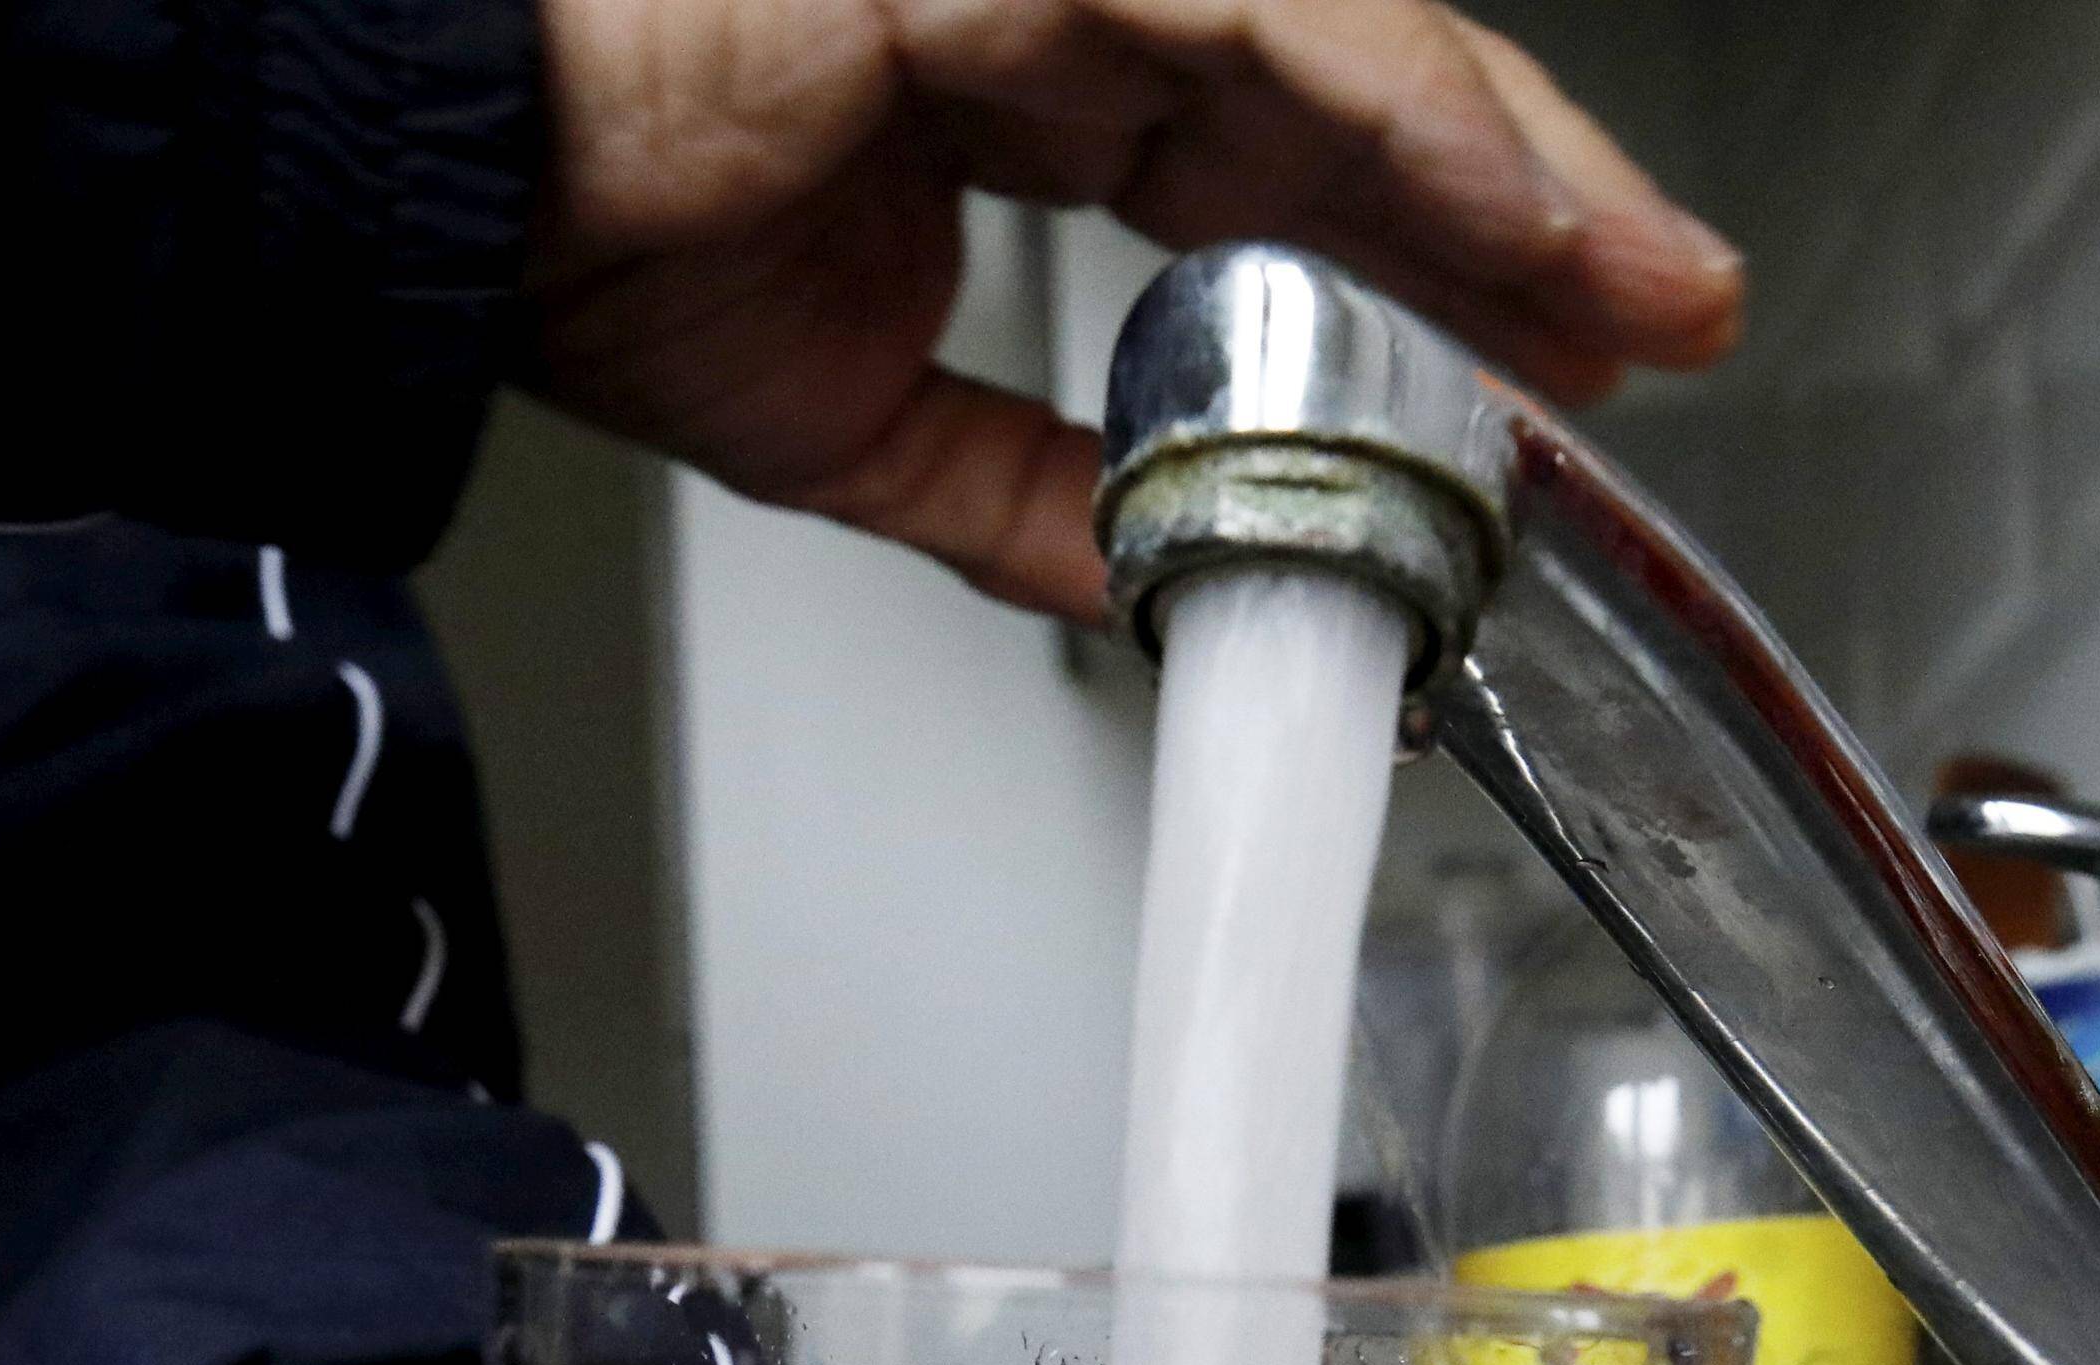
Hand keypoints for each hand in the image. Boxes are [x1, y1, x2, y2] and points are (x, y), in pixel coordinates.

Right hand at [526, 0, 1745, 620]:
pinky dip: (1393, 120)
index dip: (1428, 268)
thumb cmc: (585, 236)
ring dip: (1507, 170)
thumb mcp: (860, 429)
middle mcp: (1060, 4)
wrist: (434, 181)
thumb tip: (1144, 573)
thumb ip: (1023, 490)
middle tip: (1665, 323)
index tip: (1544, 373)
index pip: (1286, 170)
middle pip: (1355, 102)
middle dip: (1524, 221)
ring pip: (1344, 46)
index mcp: (1025, 92)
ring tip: (1633, 287)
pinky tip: (1492, 208)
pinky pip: (1259, 21)